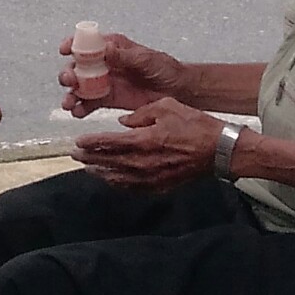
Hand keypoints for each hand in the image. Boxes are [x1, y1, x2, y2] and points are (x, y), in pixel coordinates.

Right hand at [59, 31, 188, 113]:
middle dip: (69, 74)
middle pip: (77, 67)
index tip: (65, 50)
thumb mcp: (144, 58)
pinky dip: (81, 109)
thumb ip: (124, 56)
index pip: (86, 43)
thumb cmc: (164, 68)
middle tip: (70, 81)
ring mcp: (104, 83)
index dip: (73, 44)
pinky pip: (89, 104)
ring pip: (79, 88)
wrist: (177, 90)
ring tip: (69, 103)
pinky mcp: (108, 100)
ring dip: (70, 94)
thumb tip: (106, 49)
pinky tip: (78, 113)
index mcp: (111, 48)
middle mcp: (103, 64)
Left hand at [72, 97, 223, 192]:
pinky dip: (118, 183)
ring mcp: (152, 178)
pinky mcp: (160, 186)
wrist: (219, 151)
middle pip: (109, 162)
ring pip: (118, 178)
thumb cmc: (195, 125)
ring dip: (101, 173)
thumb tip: (123, 121)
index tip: (77, 142)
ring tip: (88, 168)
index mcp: (144, 140)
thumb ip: (141, 114)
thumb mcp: (166, 107)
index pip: (109, 143)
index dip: (91, 143)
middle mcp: (144, 162)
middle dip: (90, 158)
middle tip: (75, 155)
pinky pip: (133, 187)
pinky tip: (112, 179)